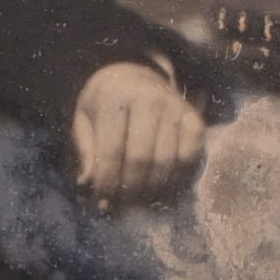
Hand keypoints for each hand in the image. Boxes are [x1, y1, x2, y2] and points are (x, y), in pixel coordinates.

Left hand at [72, 61, 205, 208]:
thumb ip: (86, 151)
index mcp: (115, 96)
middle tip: (122, 204)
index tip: (102, 202)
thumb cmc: (105, 103)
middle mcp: (149, 98)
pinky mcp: (194, 117)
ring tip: (139, 200)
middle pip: (141, 159)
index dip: (107, 182)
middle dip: (130, 189)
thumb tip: (87, 184)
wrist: (135, 74)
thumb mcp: (85, 120)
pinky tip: (163, 186)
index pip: (111, 150)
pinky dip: (178, 177)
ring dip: (153, 189)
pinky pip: (190, 155)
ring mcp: (175, 107)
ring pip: (166, 161)